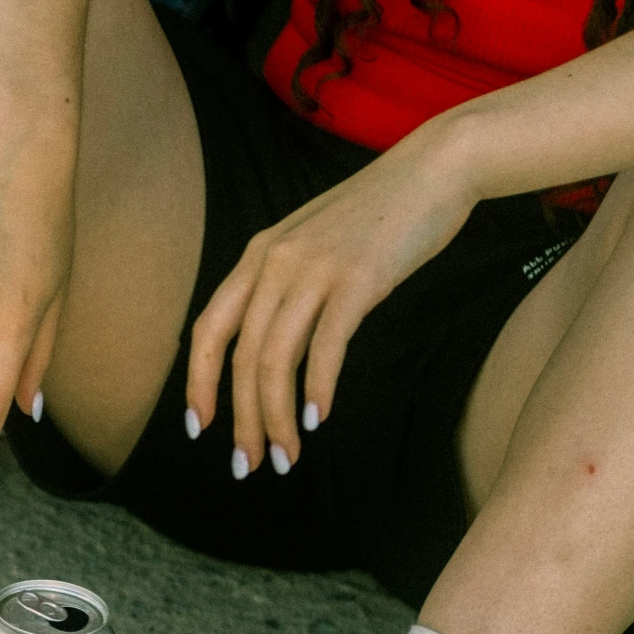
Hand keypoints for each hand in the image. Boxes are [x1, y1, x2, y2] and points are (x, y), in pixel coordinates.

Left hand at [185, 123, 479, 475]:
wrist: (434, 168)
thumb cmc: (378, 217)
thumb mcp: (315, 249)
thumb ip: (287, 292)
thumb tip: (273, 354)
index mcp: (257, 256)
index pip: (208, 330)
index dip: (198, 384)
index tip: (200, 429)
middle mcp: (274, 262)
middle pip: (241, 356)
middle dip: (240, 420)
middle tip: (249, 465)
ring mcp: (313, 268)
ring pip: (276, 359)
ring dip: (275, 418)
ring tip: (286, 457)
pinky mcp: (357, 278)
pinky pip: (326, 345)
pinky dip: (317, 389)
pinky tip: (317, 420)